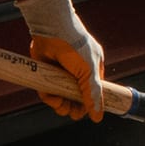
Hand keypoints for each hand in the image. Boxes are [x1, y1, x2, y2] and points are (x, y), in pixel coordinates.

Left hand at [18, 0, 104, 119]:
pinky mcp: (46, 72)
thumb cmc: (75, 46)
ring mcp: (61, 72)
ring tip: (59, 105)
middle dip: (73, 107)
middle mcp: (77, 71)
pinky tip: (50, 97)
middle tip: (70, 112)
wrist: (51, 28)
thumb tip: (98, 117)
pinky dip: (48, 96)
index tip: (84, 114)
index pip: (93, 92)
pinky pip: (48, 90)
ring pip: (61, 96)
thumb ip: (93, 94)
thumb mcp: (88, 71)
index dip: (89, 104)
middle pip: (76, 97)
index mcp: (92, 68)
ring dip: (60, 104)